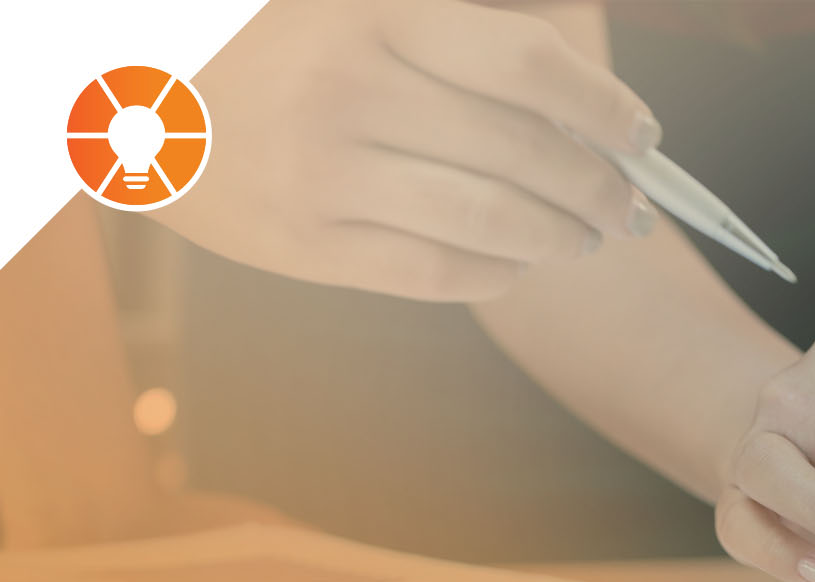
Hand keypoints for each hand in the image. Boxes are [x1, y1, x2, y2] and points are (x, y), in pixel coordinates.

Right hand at [158, 0, 656, 300]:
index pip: (528, 65)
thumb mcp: (351, 5)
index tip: (643, 135)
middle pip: (524, 153)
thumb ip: (456, 33)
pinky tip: (519, 267)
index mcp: (374, 14)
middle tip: (629, 206)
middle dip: (599, 188)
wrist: (125, 96)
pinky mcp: (301, 245)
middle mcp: (350, 89)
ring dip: (561, 238)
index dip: (605, 106)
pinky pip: (432, 273)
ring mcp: (321, 172)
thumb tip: (575, 93)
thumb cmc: (271, 44)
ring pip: (490, 222)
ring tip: (587, 240)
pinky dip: (496, 275)